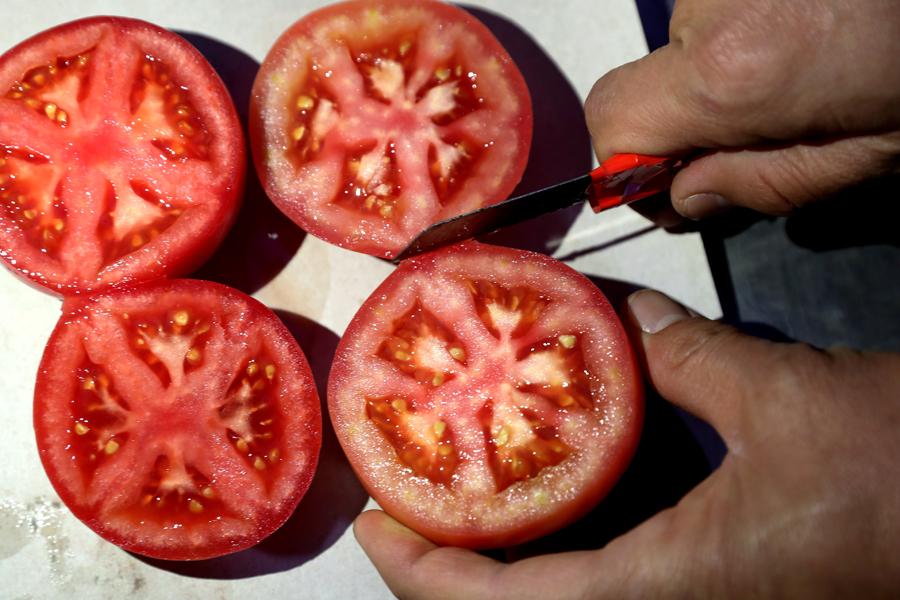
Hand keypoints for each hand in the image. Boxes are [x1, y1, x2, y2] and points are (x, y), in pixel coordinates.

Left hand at [353, 289, 899, 597]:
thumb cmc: (897, 473)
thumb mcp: (779, 393)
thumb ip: (685, 350)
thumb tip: (620, 311)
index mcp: (666, 588)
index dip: (424, 574)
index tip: (376, 523)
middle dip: (450, 553)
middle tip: (405, 485)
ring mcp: (693, 597)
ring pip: (565, 585)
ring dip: (501, 540)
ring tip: (456, 473)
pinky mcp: (719, 579)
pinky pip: (613, 564)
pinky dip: (568, 524)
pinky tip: (554, 474)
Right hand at [585, 0, 899, 218]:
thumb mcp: (864, 153)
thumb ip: (760, 184)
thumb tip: (689, 197)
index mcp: (733, 75)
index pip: (613, 121)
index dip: (629, 165)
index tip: (673, 184)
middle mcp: (711, 10)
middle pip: (643, 82)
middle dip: (682, 120)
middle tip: (753, 133)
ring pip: (684, 43)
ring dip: (722, 71)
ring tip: (802, 69)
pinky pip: (715, 9)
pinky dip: (744, 32)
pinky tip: (805, 33)